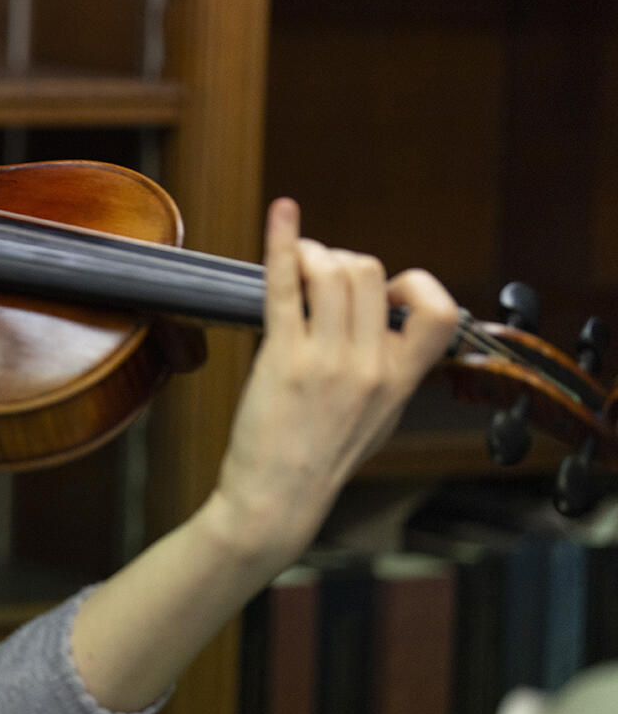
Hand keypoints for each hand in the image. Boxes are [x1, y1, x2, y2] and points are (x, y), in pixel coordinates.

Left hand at [210, 197, 458, 564]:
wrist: (277, 498)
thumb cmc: (320, 457)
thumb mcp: (378, 416)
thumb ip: (390, 368)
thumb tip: (388, 321)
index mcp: (401, 381)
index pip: (435, 309)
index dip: (410, 284)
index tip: (383, 292)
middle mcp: (370, 366)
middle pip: (371, 272)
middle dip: (343, 261)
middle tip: (320, 278)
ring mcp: (327, 361)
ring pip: (333, 271)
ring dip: (312, 255)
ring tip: (297, 268)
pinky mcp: (282, 357)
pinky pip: (286, 284)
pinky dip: (282, 242)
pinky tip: (280, 215)